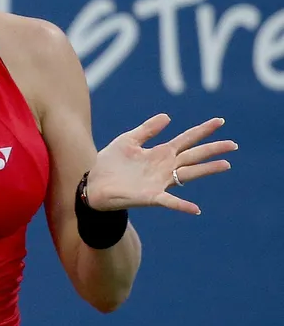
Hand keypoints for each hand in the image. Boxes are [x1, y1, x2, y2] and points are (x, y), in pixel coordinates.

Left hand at [86, 114, 237, 214]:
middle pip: (193, 155)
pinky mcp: (150, 196)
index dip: (202, 130)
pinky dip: (182, 205)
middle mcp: (164, 167)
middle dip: (212, 149)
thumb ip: (147, 130)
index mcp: (159, 152)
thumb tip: (168, 116)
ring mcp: (160, 182)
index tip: (220, 121)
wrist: (93, 185)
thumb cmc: (110, 164)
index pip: (186, 139)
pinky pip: (169, 201)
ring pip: (188, 174)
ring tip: (226, 165)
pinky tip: (196, 209)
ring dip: (206, 170)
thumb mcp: (127, 141)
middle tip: (233, 144)